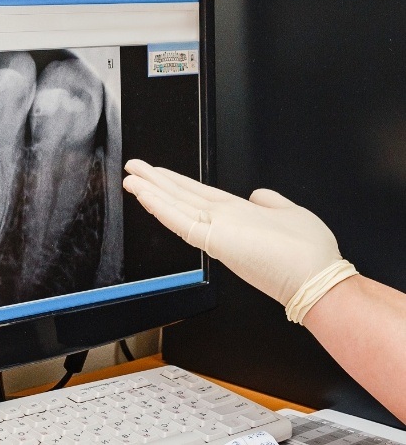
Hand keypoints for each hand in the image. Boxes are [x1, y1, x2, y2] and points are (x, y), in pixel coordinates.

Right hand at [123, 159, 345, 306]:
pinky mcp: (213, 239)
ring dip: (151, 190)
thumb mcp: (290, 213)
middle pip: (180, 197)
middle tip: (132, 168)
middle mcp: (222, 221)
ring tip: (130, 177)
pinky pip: (180, 220)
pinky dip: (160, 206)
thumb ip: (270, 201)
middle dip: (155, 182)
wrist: (317, 279)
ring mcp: (216, 230)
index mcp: (236, 214)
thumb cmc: (307, 253)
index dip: (175, 183)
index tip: (157, 173)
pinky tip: (144, 194)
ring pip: (176, 206)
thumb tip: (257, 193)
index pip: (197, 196)